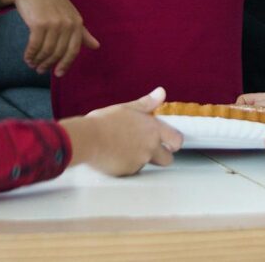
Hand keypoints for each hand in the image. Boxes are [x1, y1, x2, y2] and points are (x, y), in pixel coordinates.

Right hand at [0, 0, 100, 75]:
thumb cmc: (51, 1)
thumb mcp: (69, 14)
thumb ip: (82, 32)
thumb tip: (96, 46)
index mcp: (77, 22)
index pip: (74, 50)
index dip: (66, 64)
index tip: (58, 74)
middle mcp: (67, 23)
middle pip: (58, 53)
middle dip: (48, 64)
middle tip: (40, 70)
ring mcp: (53, 23)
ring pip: (46, 51)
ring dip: (38, 60)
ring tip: (32, 64)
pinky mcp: (38, 23)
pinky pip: (35, 45)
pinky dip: (30, 54)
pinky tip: (27, 57)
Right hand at [60, 87, 182, 175]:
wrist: (87, 138)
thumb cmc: (105, 121)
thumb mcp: (127, 108)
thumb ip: (147, 103)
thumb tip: (161, 92)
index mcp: (153, 129)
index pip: (177, 140)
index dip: (174, 142)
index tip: (168, 142)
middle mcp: (151, 147)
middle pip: (167, 159)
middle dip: (161, 156)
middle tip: (147, 149)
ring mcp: (140, 161)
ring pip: (147, 164)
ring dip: (140, 159)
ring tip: (122, 148)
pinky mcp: (128, 172)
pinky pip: (132, 171)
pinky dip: (126, 165)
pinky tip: (114, 156)